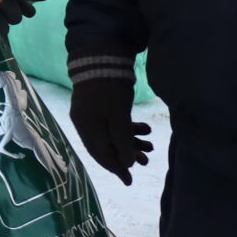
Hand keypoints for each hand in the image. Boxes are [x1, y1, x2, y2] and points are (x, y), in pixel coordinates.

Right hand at [69, 70, 152, 184]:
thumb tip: (126, 164)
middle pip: (107, 147)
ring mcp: (93, 114)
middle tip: (146, 160)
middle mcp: (86, 124)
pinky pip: (115, 124)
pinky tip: (144, 128)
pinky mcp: (101, 105)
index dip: (116, 168)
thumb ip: (122, 141)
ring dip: (132, 142)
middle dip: (127, 155)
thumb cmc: (109, 88)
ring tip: (150, 144)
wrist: (101, 57)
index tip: (130, 180)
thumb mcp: (118, 117)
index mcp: (87, 129)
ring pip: (113, 135)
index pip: (101, 155)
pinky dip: (129, 128)